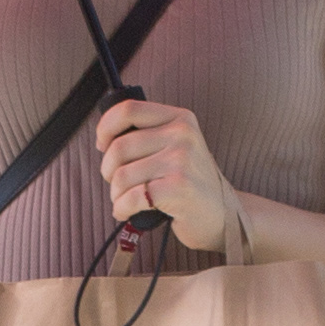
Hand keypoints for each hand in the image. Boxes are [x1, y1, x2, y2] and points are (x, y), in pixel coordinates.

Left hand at [92, 94, 236, 250]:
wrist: (222, 216)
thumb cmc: (191, 183)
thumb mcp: (177, 147)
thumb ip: (148, 136)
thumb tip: (105, 139)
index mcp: (180, 118)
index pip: (128, 110)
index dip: (105, 127)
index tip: (102, 145)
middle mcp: (182, 134)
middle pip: (119, 147)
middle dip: (109, 171)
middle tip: (119, 184)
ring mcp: (182, 161)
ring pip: (121, 175)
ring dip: (116, 194)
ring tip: (126, 201)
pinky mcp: (178, 188)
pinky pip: (131, 197)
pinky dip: (121, 208)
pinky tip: (127, 212)